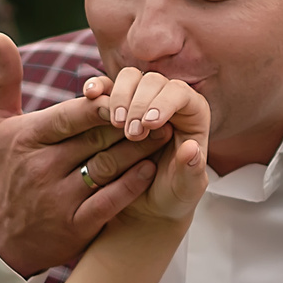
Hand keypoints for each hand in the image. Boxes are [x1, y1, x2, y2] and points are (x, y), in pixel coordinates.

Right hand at [0, 33, 166, 275]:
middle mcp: (42, 167)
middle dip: (131, 122)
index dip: (104, 103)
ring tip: (164, 135)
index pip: (72, 115)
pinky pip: (110, 201)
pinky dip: (132, 184)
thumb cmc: (2, 171)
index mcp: (27, 139)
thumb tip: (1, 37)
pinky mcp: (74, 226)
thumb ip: (4, 79)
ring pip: (108, 167)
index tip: (129, 92)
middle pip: (96, 138)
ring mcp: (58, 198)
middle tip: (160, 109)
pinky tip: (150, 169)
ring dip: (139, 150)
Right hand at [83, 66, 209, 224]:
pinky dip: (98, 87)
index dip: (166, 103)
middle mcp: (168, 100)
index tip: (150, 124)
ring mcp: (142, 100)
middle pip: (153, 81)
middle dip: (140, 103)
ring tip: (115, 124)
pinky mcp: (118, 104)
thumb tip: (191, 148)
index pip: (181, 93)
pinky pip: (106, 86)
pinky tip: (90, 95)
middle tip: (132, 134)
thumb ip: (192, 171)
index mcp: (192, 115)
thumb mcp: (185, 189)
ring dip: (118, 97)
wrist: (147, 204)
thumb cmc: (171, 193)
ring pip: (129, 79)